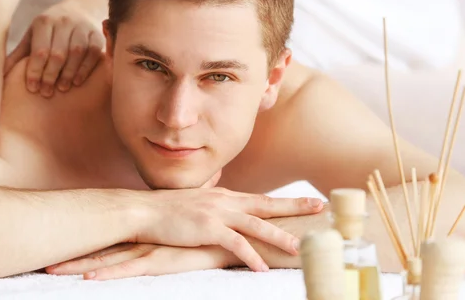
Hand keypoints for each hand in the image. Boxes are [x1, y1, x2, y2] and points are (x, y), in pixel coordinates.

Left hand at [4, 0, 104, 97]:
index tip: (32, 88)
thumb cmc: (50, 30)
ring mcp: (82, 27)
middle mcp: (64, 22)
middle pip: (58, 53)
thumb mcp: (32, 37)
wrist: (79, 10)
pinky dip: (85, 69)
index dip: (35, 71)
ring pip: (76, 53)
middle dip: (50, 75)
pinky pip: (93, 53)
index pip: (39, 50)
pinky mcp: (97, 34)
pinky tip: (77, 81)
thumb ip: (19, 55)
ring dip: (68, 73)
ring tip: (62, 88)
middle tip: (46, 92)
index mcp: (44, 21)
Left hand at [46, 243, 240, 279]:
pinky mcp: (164, 261)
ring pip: (109, 259)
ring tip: (54, 270)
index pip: (108, 239)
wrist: (236, 232)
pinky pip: (131, 271)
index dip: (83, 242)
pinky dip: (110, 275)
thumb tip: (158, 236)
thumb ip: (170, 233)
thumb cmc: (211, 235)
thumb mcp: (185, 234)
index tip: (59, 245)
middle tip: (41, 259)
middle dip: (72, 255)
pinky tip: (90, 280)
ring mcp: (151, 249)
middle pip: (100, 247)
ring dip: (81, 266)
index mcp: (146, 234)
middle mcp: (143, 239)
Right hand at [132, 188, 322, 272]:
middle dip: (294, 206)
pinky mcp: (207, 228)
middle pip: (266, 204)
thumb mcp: (196, 204)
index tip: (307, 201)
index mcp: (224, 195)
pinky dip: (250, 256)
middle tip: (320, 206)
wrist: (144, 211)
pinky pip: (234, 243)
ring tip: (298, 247)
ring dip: (278, 236)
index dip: (285, 202)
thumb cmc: (167, 210)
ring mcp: (216, 213)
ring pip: (256, 224)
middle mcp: (224, 200)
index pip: (260, 199)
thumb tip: (225, 212)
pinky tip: (261, 268)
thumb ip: (214, 206)